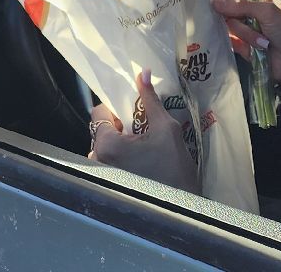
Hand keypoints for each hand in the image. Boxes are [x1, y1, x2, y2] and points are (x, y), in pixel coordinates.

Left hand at [87, 69, 197, 191]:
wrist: (182, 207)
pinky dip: (120, 155)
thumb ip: (150, 100)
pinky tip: (140, 157)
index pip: (98, 113)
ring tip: (142, 142)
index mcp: (107, 145)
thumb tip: (142, 73)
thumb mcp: (166, 128)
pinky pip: (108, 161)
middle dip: (118, 125)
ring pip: (104, 146)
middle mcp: (98, 160)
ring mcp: (103, 175)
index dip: (114, 106)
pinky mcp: (110, 184)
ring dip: (120, 141)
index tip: (131, 109)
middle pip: (101, 130)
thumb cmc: (175, 169)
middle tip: (140, 126)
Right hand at [213, 0, 280, 83]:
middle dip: (236, 18)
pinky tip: (248, 47)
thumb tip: (214, 1)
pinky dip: (238, 44)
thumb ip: (242, 5)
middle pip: (227, 10)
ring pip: (229, 27)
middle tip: (247, 23)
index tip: (217, 3)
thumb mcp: (268, 12)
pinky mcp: (242, 47)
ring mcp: (245, 30)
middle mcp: (249, 13)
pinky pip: (230, 43)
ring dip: (245, 34)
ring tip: (262, 41)